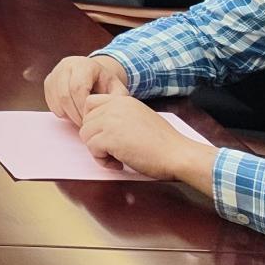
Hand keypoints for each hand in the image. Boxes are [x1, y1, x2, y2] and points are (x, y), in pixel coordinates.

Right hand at [43, 53, 129, 126]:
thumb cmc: (106, 83)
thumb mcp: (117, 88)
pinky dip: (60, 111)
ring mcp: (55, 72)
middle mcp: (67, 65)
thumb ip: (117, 98)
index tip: (91, 119)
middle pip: (64, 94)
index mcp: (84, 64)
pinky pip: (50, 101)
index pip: (78, 87)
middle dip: (74, 114)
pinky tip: (71, 114)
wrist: (94, 74)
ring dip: (67, 114)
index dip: (82, 107)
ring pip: (56, 99)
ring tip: (79, 120)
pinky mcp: (48, 81)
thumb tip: (109, 110)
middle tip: (84, 125)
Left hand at [78, 94, 215, 189]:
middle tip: (113, 151)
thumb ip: (120, 117)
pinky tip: (119, 164)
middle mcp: (114, 106)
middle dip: (96, 139)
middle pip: (86, 121)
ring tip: (117, 158)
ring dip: (98, 151)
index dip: (92, 120)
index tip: (104, 135)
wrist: (178, 154)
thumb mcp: (139, 118)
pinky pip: (93, 149)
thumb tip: (101, 127)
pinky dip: (103, 160)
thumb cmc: (164, 142)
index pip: (90, 102)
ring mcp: (111, 121)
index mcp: (122, 100)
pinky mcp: (110, 138)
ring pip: (86, 135)